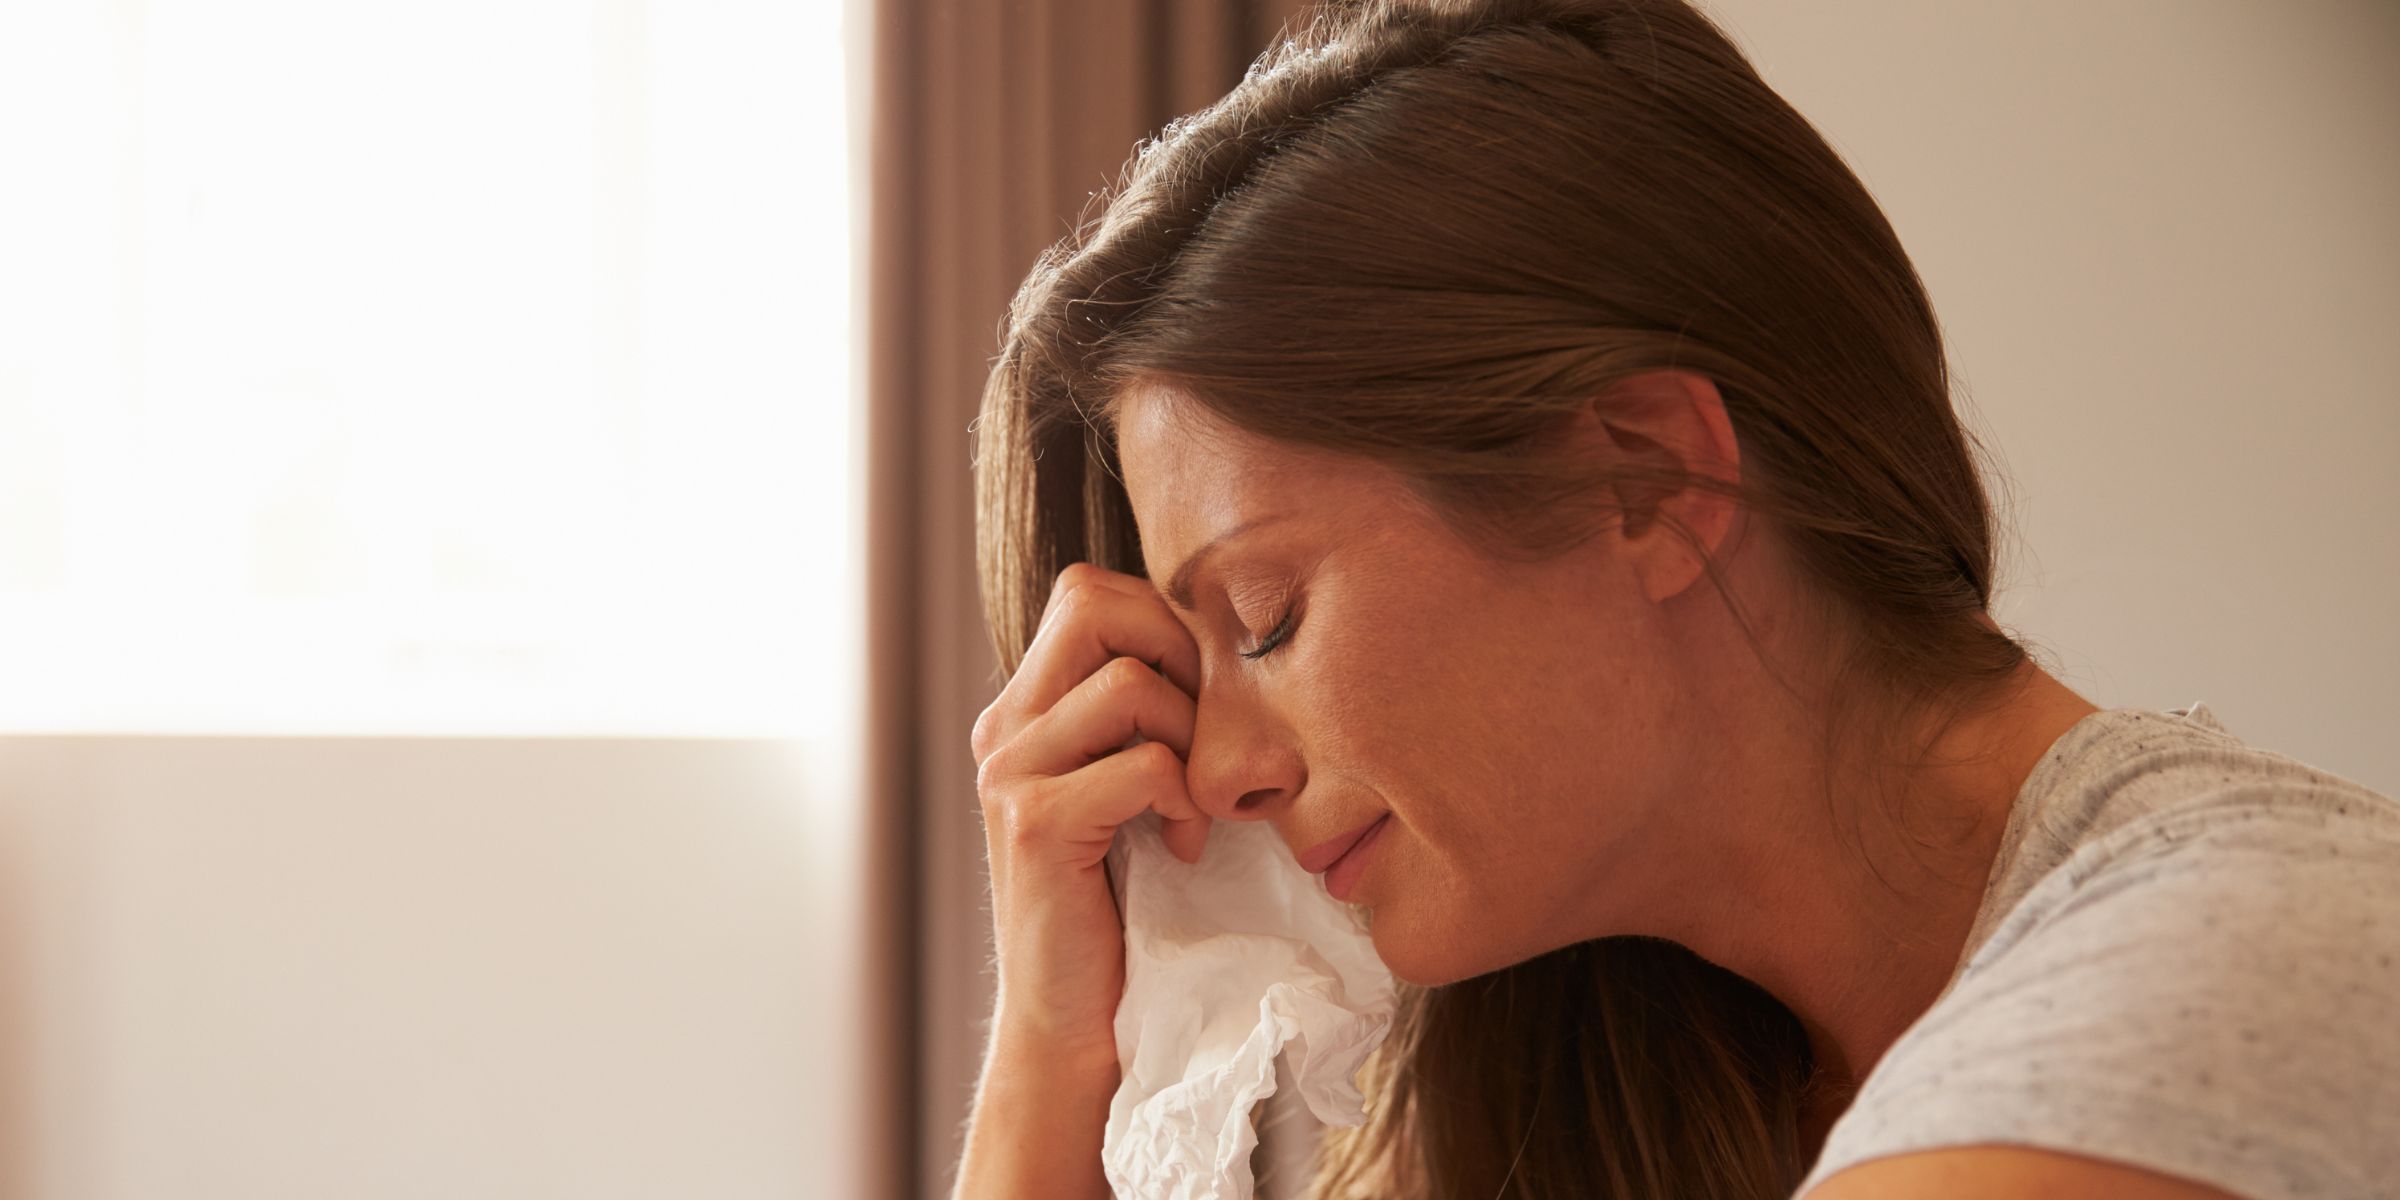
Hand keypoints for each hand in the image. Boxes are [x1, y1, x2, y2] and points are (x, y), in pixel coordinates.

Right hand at [969, 561, 1210, 1057]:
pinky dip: (1183, 800)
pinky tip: (1181, 846)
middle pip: (1092, 601)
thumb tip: (1226, 649)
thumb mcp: (1131, 789)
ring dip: (1189, 738)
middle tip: (1203, 735)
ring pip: (1127, 681)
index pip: (1087, 591)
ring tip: (1193, 802)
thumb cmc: (1122, 904)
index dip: (1160, 620)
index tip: (1198, 700)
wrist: (1073, 1019)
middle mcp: (1004, 727)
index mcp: (1025, 709)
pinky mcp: (1035, 824)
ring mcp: (1011, 773)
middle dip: (1176, 653)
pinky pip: (1143, 763)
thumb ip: (1145, 718)